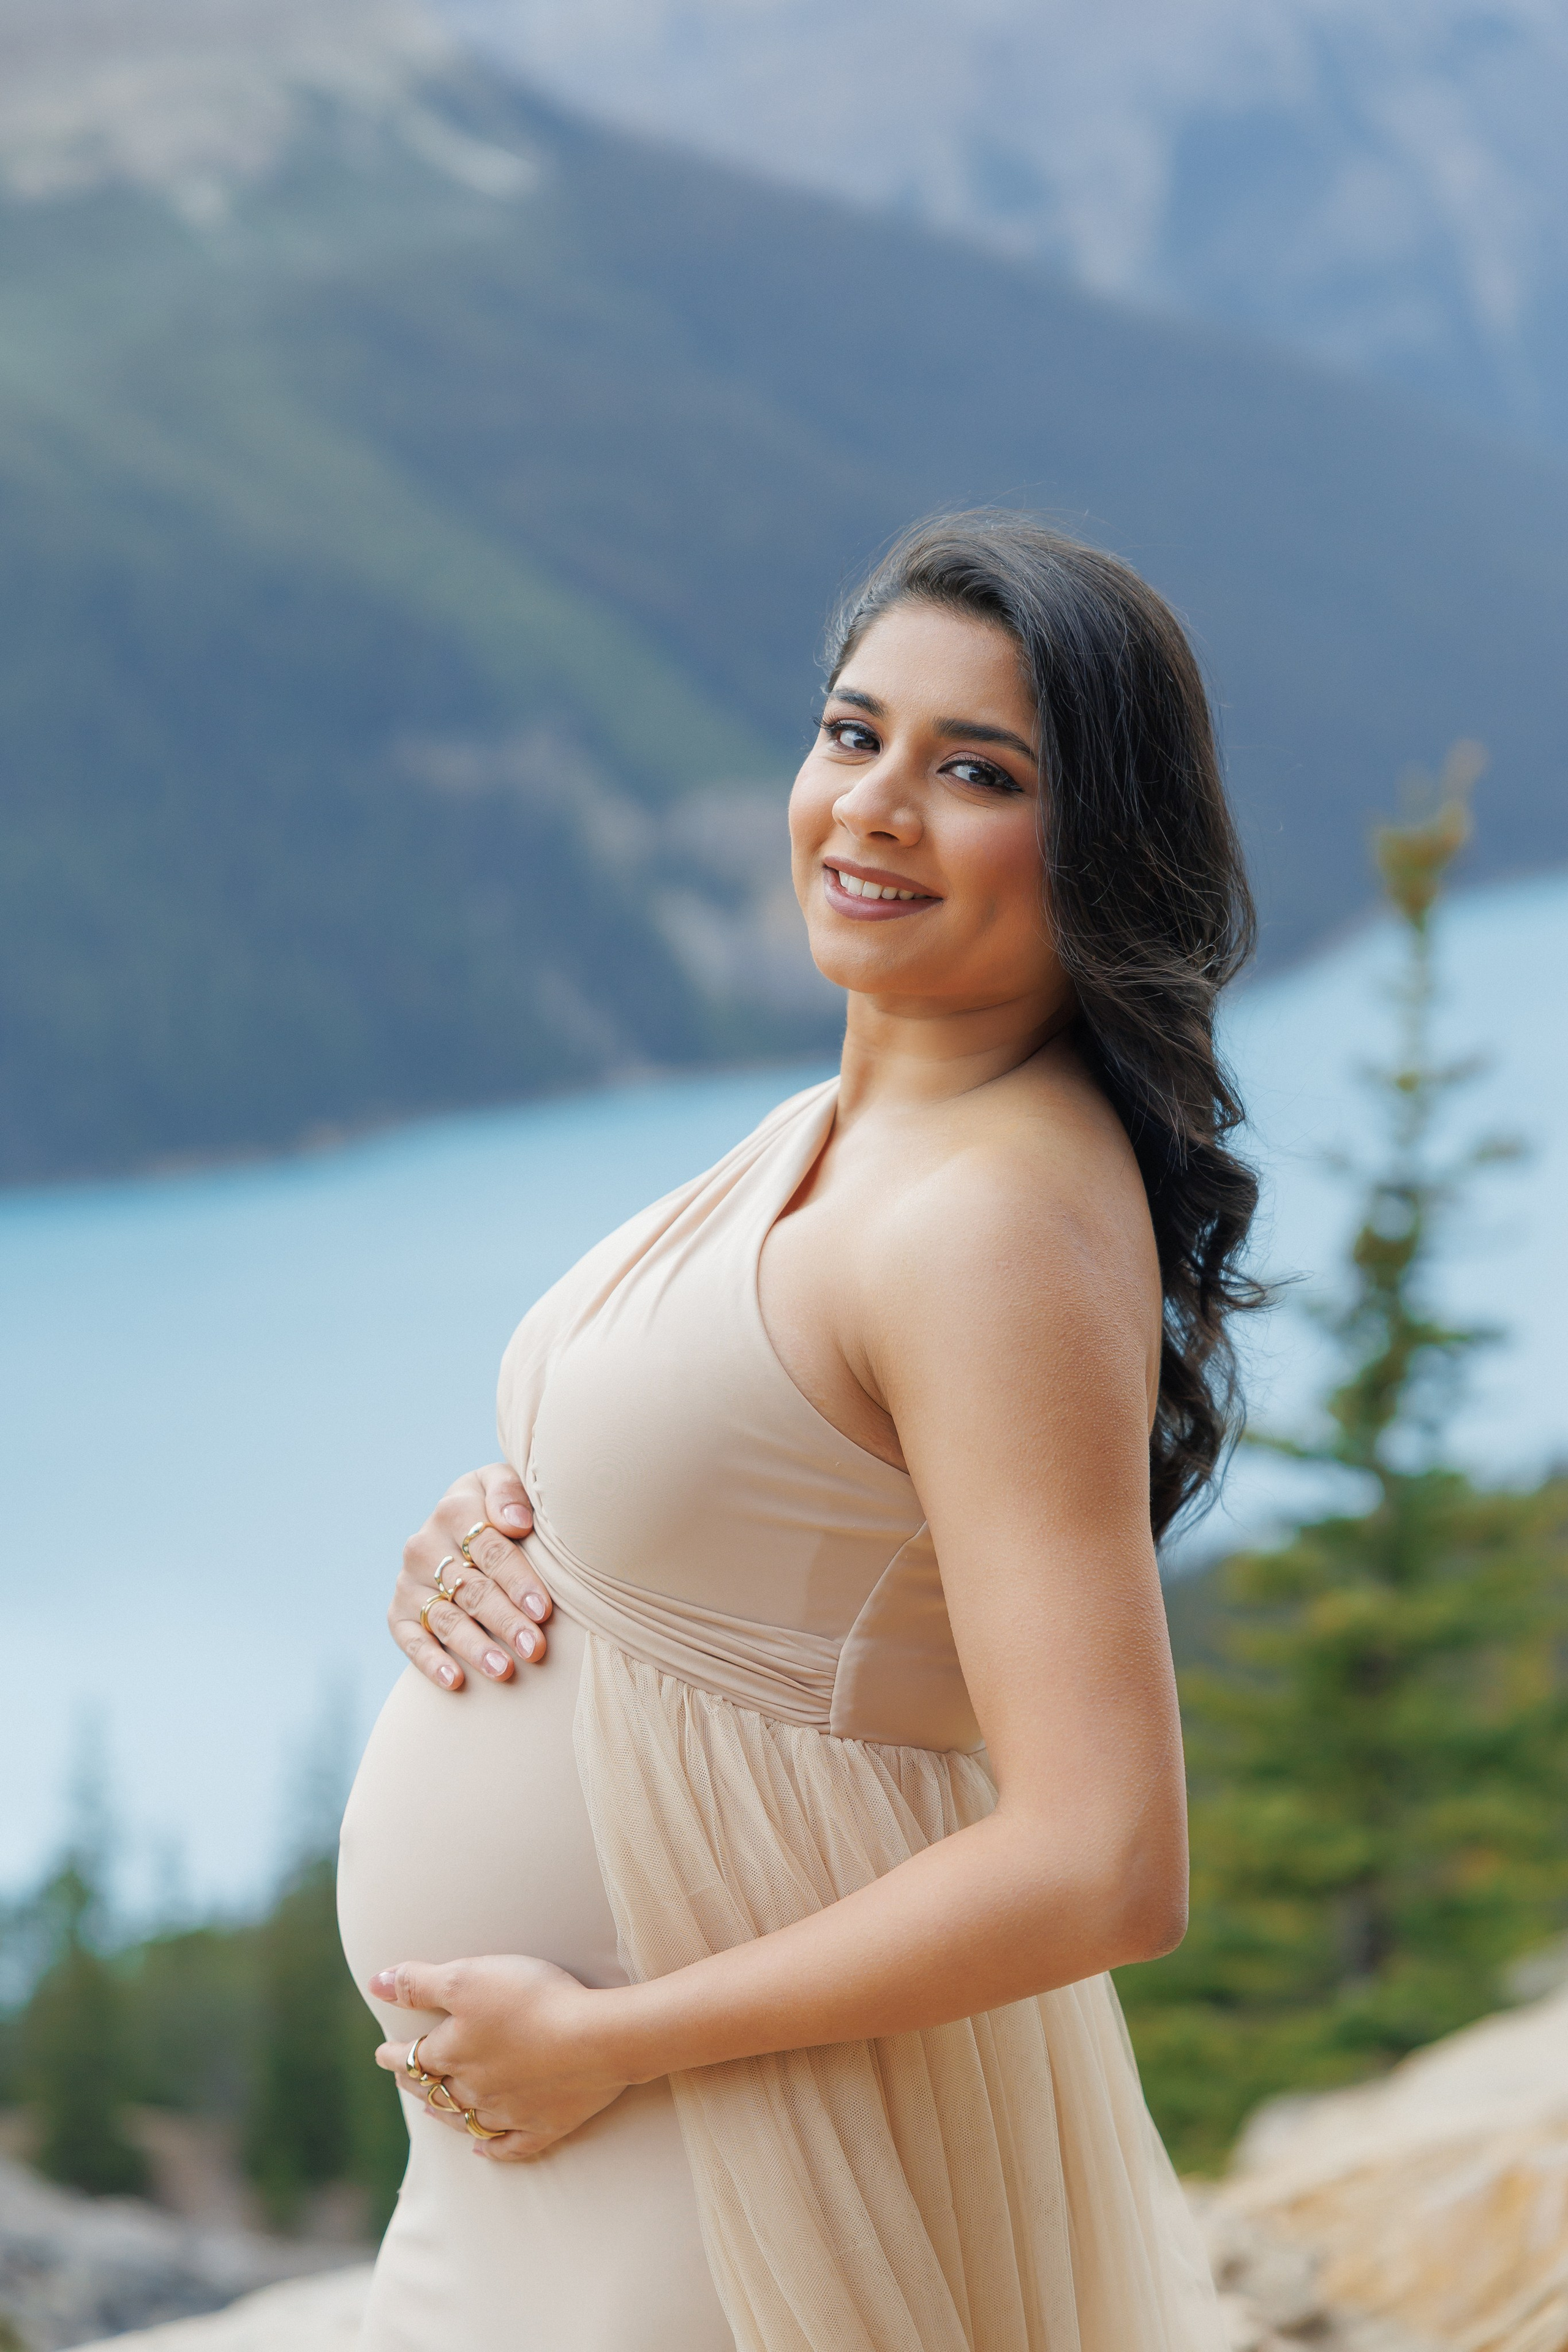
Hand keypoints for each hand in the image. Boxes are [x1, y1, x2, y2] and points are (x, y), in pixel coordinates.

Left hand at [371, 1956, 629, 2160]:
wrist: (596, 2039)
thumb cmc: (531, 2000)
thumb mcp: (469, 1977)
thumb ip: (421, 1982)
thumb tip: (375, 1983)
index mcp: (453, 2053)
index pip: (413, 2057)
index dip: (395, 2054)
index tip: (383, 2053)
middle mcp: (474, 2089)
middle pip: (436, 2091)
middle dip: (417, 2084)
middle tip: (405, 2079)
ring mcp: (509, 2112)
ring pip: (467, 2121)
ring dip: (447, 2116)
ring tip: (434, 2111)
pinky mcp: (544, 2126)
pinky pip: (510, 2147)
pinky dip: (492, 2149)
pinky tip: (482, 2150)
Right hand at [390, 1463, 552, 1690]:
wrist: (463, 1523)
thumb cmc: (498, 1507)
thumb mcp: (503, 1482)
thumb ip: (509, 1492)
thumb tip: (515, 1521)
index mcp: (454, 1510)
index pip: (490, 1549)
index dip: (517, 1580)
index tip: (542, 1609)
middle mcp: (424, 1545)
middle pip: (471, 1588)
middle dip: (504, 1620)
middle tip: (534, 1647)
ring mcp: (409, 1581)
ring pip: (446, 1618)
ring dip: (475, 1647)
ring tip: (504, 1670)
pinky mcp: (398, 1611)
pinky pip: (410, 1640)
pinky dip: (430, 1661)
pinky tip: (454, 1680)